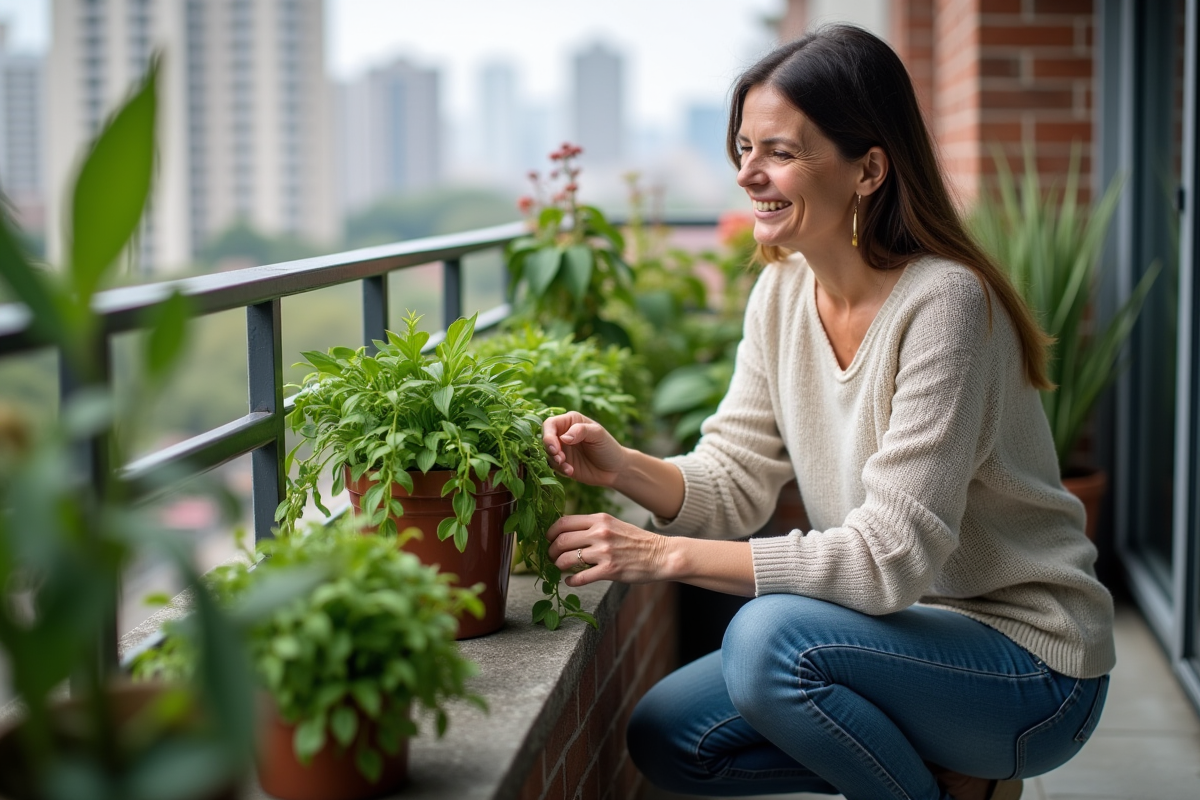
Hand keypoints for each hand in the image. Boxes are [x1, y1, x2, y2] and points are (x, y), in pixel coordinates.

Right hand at [542, 411, 626, 487]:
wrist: (615, 469)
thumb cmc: (608, 447)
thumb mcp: (598, 435)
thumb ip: (581, 431)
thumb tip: (564, 437)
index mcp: (570, 421)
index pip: (550, 424)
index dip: (548, 435)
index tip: (555, 447)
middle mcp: (563, 434)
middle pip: (545, 438)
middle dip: (550, 449)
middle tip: (560, 458)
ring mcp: (562, 450)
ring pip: (547, 453)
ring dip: (554, 461)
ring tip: (568, 467)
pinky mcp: (562, 464)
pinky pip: (553, 466)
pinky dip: (559, 469)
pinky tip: (571, 471)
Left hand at [546, 514, 668, 587]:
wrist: (661, 555)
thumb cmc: (637, 541)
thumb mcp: (614, 524)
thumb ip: (594, 526)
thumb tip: (568, 533)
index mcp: (600, 519)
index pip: (564, 522)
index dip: (550, 532)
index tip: (548, 539)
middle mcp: (600, 533)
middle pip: (561, 540)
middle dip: (551, 551)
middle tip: (552, 557)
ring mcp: (605, 552)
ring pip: (567, 559)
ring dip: (558, 565)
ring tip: (560, 568)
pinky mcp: (610, 570)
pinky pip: (581, 577)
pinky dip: (571, 581)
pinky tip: (570, 581)